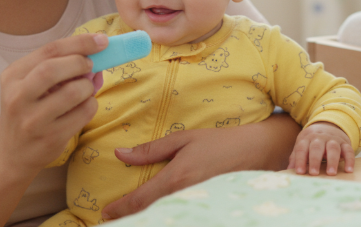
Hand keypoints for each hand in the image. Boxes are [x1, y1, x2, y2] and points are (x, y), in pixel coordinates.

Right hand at [0, 33, 107, 181]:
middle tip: (90, 65)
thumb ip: (58, 66)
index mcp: (13, 75)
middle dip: (80, 63)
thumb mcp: (30, 83)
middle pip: (53, 69)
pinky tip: (83, 107)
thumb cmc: (27, 109)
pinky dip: (90, 105)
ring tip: (85, 89)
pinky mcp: (50, 138)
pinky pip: (82, 114)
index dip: (79, 42)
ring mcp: (33, 120)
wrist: (11, 151)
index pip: (49, 50)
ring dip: (88, 87)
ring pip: (72, 92)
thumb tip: (97, 55)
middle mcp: (18, 97)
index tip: (101, 40)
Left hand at [101, 114, 299, 220]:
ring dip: (147, 219)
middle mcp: (184, 196)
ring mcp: (196, 205)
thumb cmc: (217, 142)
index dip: (120, 209)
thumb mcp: (183, 140)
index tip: (105, 214)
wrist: (255, 153)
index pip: (140, 200)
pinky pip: (179, 216)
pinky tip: (158, 217)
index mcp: (176, 178)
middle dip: (130, 220)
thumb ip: (151, 150)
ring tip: (132, 220)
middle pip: (150, 215)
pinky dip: (165, 218)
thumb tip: (120, 154)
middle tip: (112, 221)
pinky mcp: (205, 208)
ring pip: (164, 218)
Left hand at [288, 122, 353, 175]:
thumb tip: (289, 170)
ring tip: (331, 173)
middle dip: (315, 160)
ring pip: (333, 148)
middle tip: (314, 173)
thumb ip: (296, 157)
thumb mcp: (302, 144)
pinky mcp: (345, 143)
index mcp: (307, 138)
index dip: (300, 160)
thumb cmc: (313, 141)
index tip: (299, 172)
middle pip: (317, 147)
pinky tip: (349, 170)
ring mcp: (334, 139)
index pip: (302, 148)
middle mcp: (320, 137)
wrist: (329, 126)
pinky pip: (349, 150)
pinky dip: (349, 160)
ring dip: (332, 161)